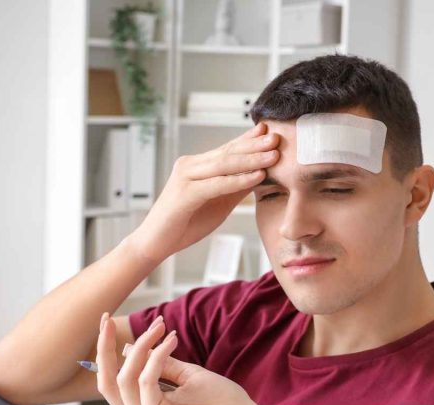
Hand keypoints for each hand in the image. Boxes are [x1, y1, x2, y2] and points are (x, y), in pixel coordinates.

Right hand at [94, 312, 274, 404]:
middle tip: (106, 318)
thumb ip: (160, 365)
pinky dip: (156, 356)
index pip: (113, 384)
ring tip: (161, 327)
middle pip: (107, 383)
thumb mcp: (188, 377)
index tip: (108, 322)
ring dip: (141, 346)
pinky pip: (145, 381)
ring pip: (125, 379)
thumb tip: (131, 348)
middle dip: (104, 347)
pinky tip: (171, 340)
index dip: (106, 353)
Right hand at [127, 123, 279, 263]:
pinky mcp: (185, 194)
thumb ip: (236, 188)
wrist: (155, 243)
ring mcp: (185, 178)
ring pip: (224, 164)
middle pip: (227, 152)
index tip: (270, 132)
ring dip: (251, 159)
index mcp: (197, 166)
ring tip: (274, 155)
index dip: (248, 140)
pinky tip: (257, 176)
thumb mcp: (219, 203)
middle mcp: (190, 166)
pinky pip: (217, 184)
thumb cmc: (185, 224)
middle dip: (254, 145)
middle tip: (278, 138)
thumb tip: (261, 174)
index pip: (227, 149)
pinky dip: (239, 180)